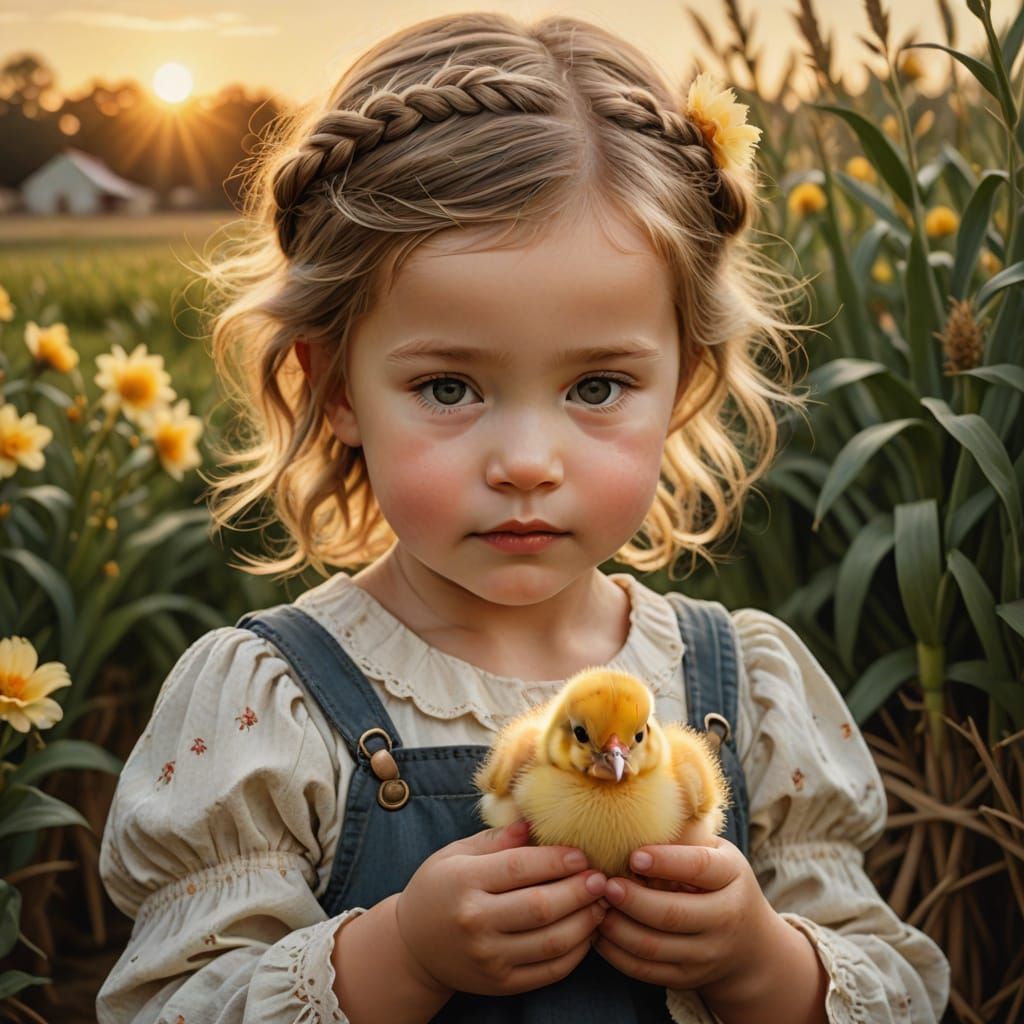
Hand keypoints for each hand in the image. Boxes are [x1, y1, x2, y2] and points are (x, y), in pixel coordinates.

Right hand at [396, 819, 608, 996]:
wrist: (413, 947)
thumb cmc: (439, 889)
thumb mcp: (456, 854)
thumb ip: (495, 839)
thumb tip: (534, 822)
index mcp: (463, 881)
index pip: (520, 868)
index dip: (557, 860)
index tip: (581, 854)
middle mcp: (475, 922)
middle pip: (541, 906)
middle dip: (579, 890)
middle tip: (601, 878)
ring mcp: (488, 957)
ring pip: (551, 942)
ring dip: (585, 922)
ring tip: (600, 903)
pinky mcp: (500, 984)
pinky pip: (549, 971)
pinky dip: (576, 952)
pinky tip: (585, 932)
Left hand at [592, 836, 780, 995]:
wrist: (750, 945)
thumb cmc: (720, 882)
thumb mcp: (715, 854)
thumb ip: (683, 841)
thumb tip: (631, 820)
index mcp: (731, 876)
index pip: (700, 867)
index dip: (665, 861)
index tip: (634, 856)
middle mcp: (725, 919)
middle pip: (673, 914)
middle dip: (632, 900)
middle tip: (604, 884)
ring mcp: (707, 954)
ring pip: (654, 947)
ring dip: (617, 927)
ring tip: (596, 905)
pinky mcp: (687, 978)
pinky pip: (645, 971)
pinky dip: (616, 953)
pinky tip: (599, 932)